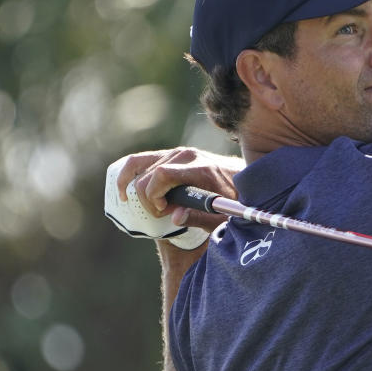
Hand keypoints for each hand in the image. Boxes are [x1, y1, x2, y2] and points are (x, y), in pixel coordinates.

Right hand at [105, 148, 243, 247]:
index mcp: (199, 168)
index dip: (153, 196)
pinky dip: (130, 174)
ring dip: (134, 187)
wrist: (246, 178)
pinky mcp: (172, 155)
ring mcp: (177, 153)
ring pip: (139, 164)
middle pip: (148, 173)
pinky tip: (126, 190)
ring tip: (141, 204)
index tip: (163, 211)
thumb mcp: (222, 214)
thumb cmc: (236, 199)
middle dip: (147, 198)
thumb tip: (175, 217)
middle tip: (163, 213)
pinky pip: (142, 160)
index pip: (162, 175)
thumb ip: (199, 216)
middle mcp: (186, 155)